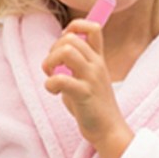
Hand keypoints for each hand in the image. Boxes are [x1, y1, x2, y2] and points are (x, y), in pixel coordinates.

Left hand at [42, 19, 133, 157]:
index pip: (93, 27)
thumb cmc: (93, 106)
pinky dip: (50, 84)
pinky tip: (54, 92)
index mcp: (98, 59)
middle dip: (53, 49)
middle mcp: (97, 64)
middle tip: (53, 68)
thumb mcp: (88, 78)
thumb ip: (75, 64)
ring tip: (52, 77)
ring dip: (50, 62)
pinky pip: (60, 79)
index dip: (74, 27)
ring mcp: (91, 78)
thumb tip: (54, 54)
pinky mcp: (84, 94)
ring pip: (66, 51)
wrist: (108, 130)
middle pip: (71, 38)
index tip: (63, 43)